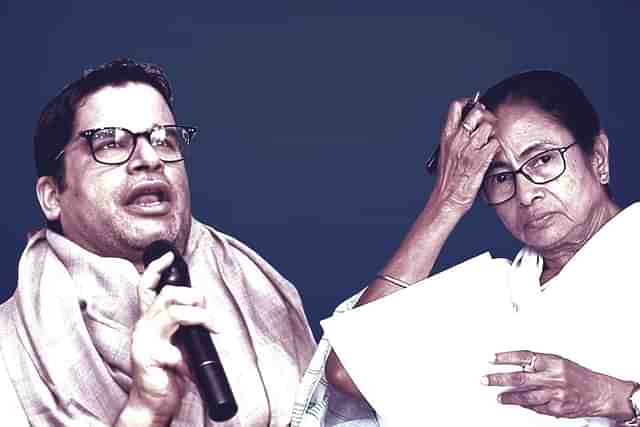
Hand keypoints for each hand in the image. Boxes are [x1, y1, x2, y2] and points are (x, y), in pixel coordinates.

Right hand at [124, 252, 216, 424]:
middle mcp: (143, 326)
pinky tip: (187, 367)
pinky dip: (187, 358)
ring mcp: (143, 341)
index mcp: (149, 320)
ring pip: (173, 313)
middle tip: (208, 313)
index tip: (169, 256)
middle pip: (168, 294)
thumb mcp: (176, 344)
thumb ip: (183, 328)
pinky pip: (173, 349)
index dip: (157, 269)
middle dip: (194, 296)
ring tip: (211, 329)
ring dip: (200, 317)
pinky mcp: (147, 358)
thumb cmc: (166, 374)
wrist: (151, 404)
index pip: (148, 287)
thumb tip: (206, 317)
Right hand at [432, 97, 498, 212]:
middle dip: (486, 115)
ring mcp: (470, 148)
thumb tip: (470, 126)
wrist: (448, 197)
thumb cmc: (448, 178)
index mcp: (447, 136)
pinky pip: (495, 143)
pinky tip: (490, 153)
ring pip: (488, 126)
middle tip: (487, 124)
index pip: (456, 107)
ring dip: (492, 132)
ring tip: (488, 142)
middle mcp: (458, 139)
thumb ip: (456, 138)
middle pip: (477, 112)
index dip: (468, 102)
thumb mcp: (446, 153)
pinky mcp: (481, 158)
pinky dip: (495, 147)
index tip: (474, 105)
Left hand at [482, 350, 635, 420]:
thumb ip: (539, 364)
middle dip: (499, 378)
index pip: (524, 356)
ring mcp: (554, 394)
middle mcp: (553, 377)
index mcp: (552, 362)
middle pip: (520, 377)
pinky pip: (536, 407)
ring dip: (509, 397)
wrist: (600, 393)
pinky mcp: (556, 408)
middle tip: (485, 379)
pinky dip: (525, 405)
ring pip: (525, 395)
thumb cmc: (579, 376)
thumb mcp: (559, 362)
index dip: (506, 357)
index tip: (492, 358)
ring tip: (498, 397)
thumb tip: (516, 365)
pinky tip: (517, 403)